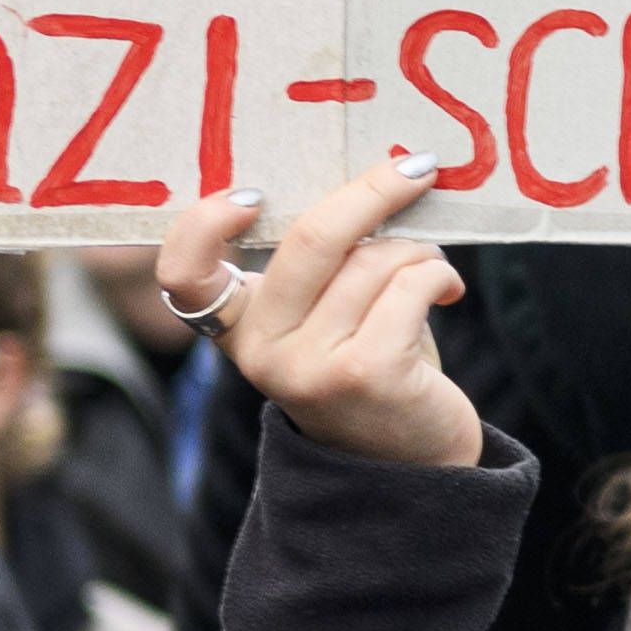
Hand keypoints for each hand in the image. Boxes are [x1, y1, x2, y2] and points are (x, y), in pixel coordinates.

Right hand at [156, 162, 478, 472]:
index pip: (184, 277)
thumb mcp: (324, 317)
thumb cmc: (369, 367)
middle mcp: (263, 353)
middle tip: (415, 168)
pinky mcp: (366, 373)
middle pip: (308, 240)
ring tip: (430, 270)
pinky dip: (438, 274)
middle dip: (372, 192)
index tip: (250, 196)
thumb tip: (373, 173)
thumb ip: (322, 264)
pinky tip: (446, 291)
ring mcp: (311, 367)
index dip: (202, 225)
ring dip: (417, 250)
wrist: (413, 463)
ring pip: (373, 259)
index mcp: (241, 329)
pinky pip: (409, 285)